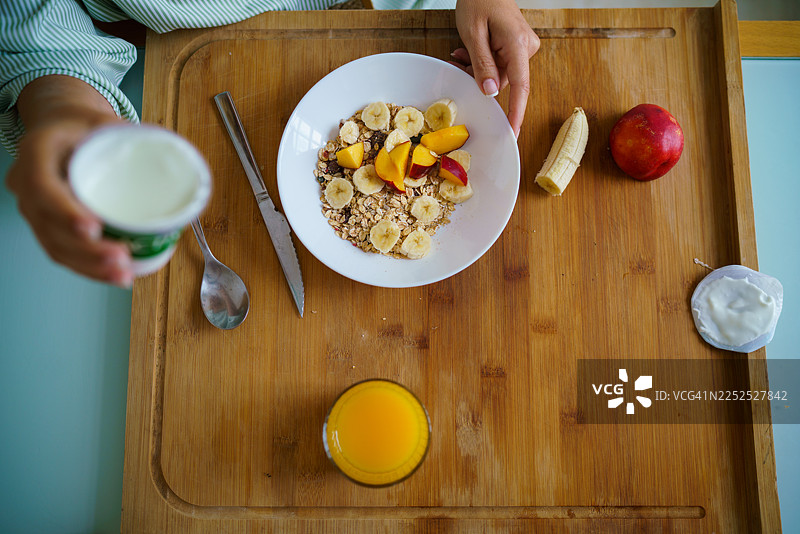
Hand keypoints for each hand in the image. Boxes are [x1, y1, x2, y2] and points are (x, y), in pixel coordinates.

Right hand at [6, 75, 133, 286]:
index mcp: (37, 151)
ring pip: (55, 245)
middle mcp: (27, 182)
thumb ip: (137, 135)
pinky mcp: (46, 224)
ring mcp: (34, 207)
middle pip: (49, 225)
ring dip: (90, 266)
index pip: (43, 186)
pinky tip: (112, 276)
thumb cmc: (84, 126)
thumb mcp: (107, 121)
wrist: (62, 129)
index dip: (66, 211)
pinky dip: (87, 268)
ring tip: (122, 275)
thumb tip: (179, 151)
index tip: (95, 227)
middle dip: (87, 250)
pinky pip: (61, 251)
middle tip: (121, 259)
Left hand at [452, 0, 539, 136]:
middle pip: (505, 80)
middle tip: (460, 61)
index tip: (513, 132)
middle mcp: (526, 47)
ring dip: (479, 68)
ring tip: (462, 52)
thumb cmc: (478, 0)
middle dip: (481, 78)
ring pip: (500, 73)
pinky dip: (483, 61)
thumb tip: (491, 93)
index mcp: (518, 45)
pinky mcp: (517, 46)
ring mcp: (524, 46)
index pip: (521, 87)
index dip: (516, 112)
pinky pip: (501, 63)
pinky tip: (470, 51)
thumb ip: (482, 65)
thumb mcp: (472, 33)